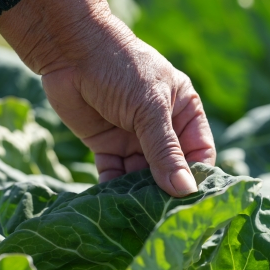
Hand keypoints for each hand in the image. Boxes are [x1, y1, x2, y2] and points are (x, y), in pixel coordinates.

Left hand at [0, 0, 214, 196]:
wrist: (70, 51)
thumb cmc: (121, 68)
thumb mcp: (150, 108)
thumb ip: (165, 150)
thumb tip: (185, 190)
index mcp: (183, 111)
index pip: (198, 152)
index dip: (196, 176)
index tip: (193, 202)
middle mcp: (161, 128)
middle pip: (170, 168)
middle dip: (166, 189)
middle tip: (164, 217)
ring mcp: (133, 138)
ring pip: (142, 174)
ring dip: (140, 192)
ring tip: (139, 215)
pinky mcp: (106, 146)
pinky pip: (114, 174)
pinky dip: (114, 188)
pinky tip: (115, 204)